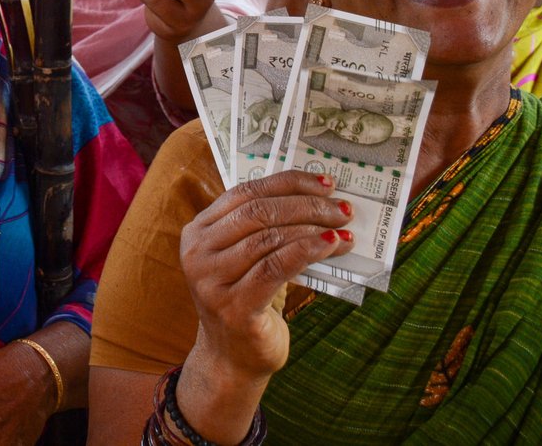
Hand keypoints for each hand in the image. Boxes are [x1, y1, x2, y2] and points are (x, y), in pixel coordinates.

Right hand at [179, 170, 352, 384]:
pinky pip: (276, 268)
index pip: (245, 192)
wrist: (232, 358)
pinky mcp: (234, 308)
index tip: (325, 183)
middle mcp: (198, 253)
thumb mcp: (246, 258)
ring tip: (343, 230)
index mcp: (198, 231)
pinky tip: (331, 246)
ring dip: (313, 230)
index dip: (288, 183)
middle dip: (306, 205)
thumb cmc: (248, 299)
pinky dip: (307, 252)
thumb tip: (318, 198)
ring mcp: (212, 281)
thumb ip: (265, 228)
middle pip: (258, 212)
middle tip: (341, 208)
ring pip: (270, 239)